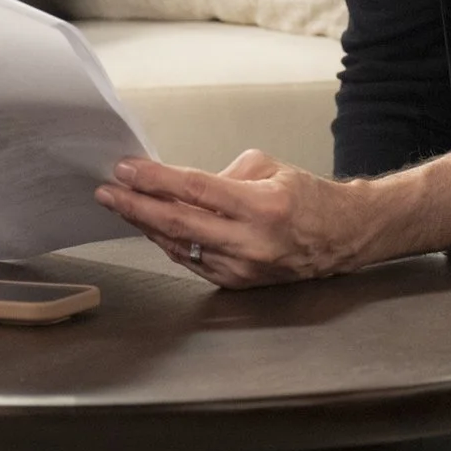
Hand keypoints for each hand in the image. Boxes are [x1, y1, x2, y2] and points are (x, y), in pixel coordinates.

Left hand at [95, 148, 450, 289]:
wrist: (343, 237)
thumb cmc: (308, 197)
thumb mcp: (268, 168)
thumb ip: (221, 175)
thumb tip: (179, 184)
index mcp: (261, 206)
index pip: (194, 189)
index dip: (154, 179)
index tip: (125, 168)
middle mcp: (251, 242)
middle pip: (178, 223)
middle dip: (136, 206)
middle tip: (107, 191)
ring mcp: (244, 268)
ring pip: (181, 245)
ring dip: (146, 225)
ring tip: (122, 206)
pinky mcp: (239, 283)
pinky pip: (194, 261)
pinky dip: (170, 243)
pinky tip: (152, 228)